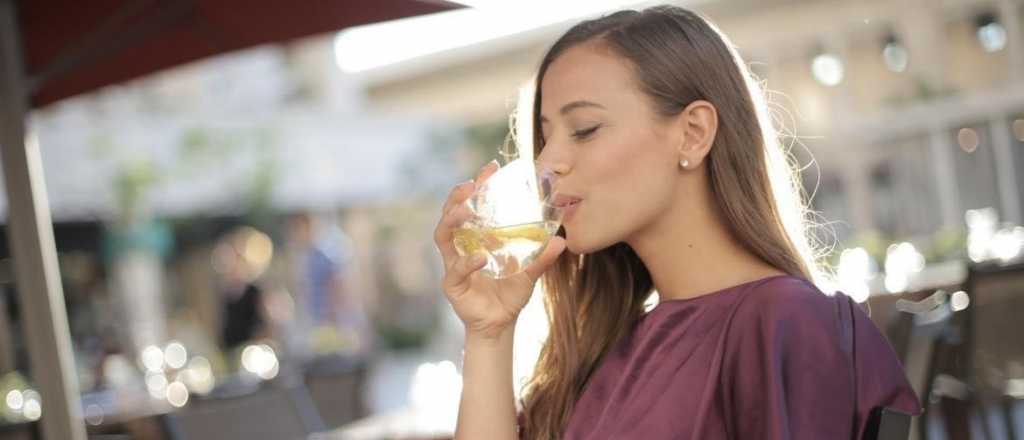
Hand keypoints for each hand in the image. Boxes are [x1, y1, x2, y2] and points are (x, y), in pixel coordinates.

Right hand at [433, 161, 566, 339]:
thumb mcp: (529, 273)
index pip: (472, 205)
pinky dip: (468, 261)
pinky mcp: (452, 284)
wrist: (500, 325)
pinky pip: (456, 269)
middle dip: (457, 197)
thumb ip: (541, 257)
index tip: (491, 168)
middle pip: (450, 214)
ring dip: (453, 220)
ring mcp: (453, 264)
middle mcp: (461, 246)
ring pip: (443, 236)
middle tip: (471, 186)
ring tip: (467, 211)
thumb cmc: (510, 295)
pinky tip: (481, 256)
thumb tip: (561, 240)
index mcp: (477, 237)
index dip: (479, 185)